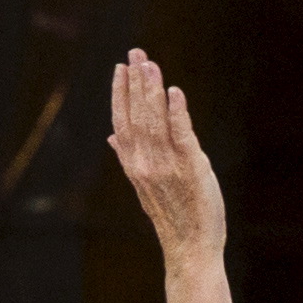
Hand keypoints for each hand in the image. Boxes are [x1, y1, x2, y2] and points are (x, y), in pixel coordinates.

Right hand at [105, 50, 226, 264]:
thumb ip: (130, 158)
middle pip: (137, 115)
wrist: (190, 250)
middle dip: (136, 81)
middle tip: (136, 52)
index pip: (121, 122)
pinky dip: (177, 112)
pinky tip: (174, 92)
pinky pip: (182, 135)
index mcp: (134, 166)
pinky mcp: (191, 169)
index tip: (120, 69)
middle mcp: (146, 164)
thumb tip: (112, 138)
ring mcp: (167, 167)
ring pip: (156, 121)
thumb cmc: (174, 218)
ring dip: (152, 90)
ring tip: (151, 64)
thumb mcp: (145, 187)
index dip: (119, 94)